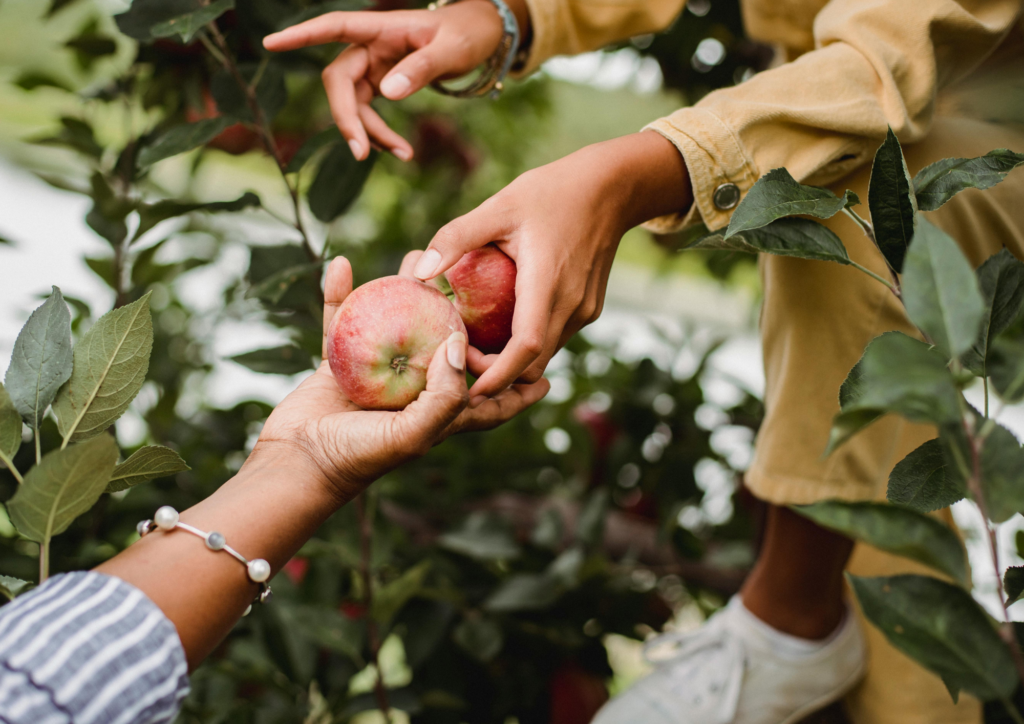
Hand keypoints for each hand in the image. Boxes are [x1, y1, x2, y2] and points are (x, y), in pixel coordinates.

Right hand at [253, 256, 549, 503]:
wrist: (296, 464)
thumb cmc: (358, 457)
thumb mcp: (413, 435)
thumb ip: (445, 395)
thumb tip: (461, 343)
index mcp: (438, 413)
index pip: (489, 402)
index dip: (519, 390)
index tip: (547, 376)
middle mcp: (413, 391)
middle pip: (447, 349)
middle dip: (467, 320)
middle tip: (483, 283)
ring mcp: (376, 374)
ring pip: (398, 323)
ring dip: (407, 292)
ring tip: (417, 259)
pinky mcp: (339, 363)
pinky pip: (342, 320)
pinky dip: (341, 295)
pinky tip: (341, 266)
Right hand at [263, 2, 507, 160]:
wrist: (482, 37)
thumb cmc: (467, 34)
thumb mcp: (451, 51)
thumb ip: (421, 69)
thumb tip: (387, 93)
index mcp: (381, 27)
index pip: (334, 26)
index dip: (302, 35)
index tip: (271, 44)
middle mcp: (371, 45)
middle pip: (339, 80)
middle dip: (346, 117)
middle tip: (361, 152)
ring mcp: (374, 66)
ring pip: (353, 102)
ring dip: (370, 132)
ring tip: (402, 155)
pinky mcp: (382, 82)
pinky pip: (370, 111)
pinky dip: (382, 133)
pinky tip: (402, 152)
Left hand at [410, 132, 692, 402]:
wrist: (612, 187)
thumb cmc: (552, 191)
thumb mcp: (499, 206)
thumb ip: (456, 238)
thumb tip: (418, 272)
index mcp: (548, 283)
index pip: (525, 348)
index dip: (496, 376)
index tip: (466, 387)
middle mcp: (572, 306)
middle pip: (533, 364)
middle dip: (497, 373)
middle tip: (460, 354)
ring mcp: (584, 310)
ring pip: (545, 354)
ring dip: (513, 359)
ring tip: (477, 340)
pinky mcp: (589, 308)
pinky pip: (556, 337)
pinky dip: (529, 342)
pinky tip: (504, 321)